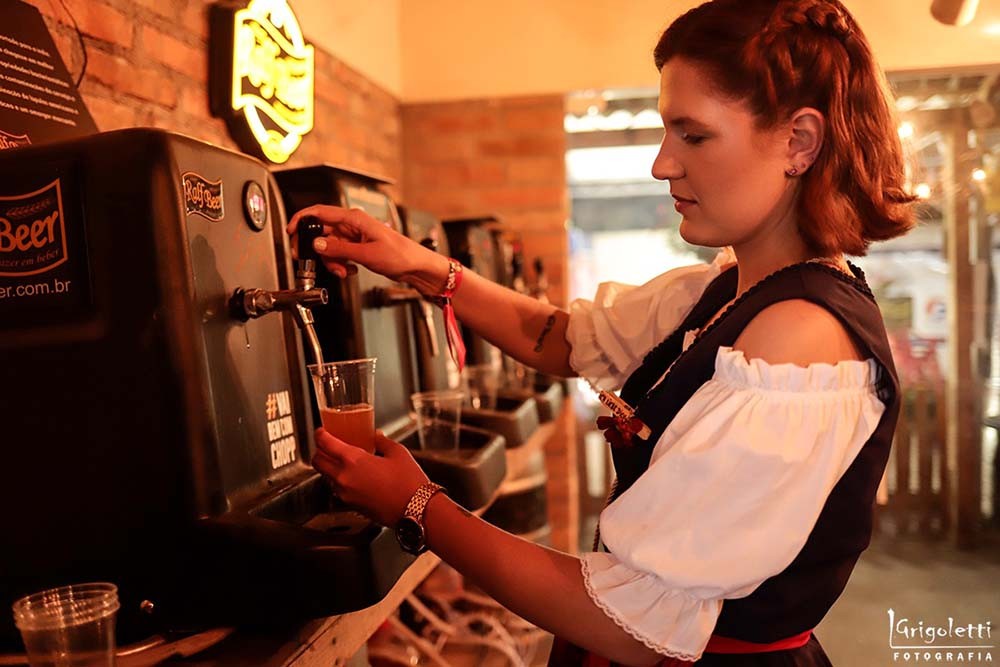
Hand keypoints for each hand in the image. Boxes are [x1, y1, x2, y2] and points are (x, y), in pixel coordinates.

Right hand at [287, 205, 447, 291]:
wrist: (416, 266)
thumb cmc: (401, 255)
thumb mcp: (366, 254)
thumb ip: (339, 250)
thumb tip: (318, 245)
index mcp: (354, 219)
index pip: (320, 212)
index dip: (301, 220)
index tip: (290, 232)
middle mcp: (353, 225)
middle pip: (322, 233)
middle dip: (317, 250)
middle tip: (314, 261)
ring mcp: (354, 236)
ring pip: (330, 246)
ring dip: (331, 261)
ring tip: (342, 270)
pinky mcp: (357, 247)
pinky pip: (339, 253)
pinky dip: (340, 263)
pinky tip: (350, 269)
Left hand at [312, 428, 429, 525]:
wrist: (416, 510)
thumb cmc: (409, 482)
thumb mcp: (398, 453)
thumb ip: (382, 441)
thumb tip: (376, 436)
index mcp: (353, 460)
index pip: (325, 444)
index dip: (320, 435)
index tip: (321, 431)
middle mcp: (344, 478)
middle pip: (318, 462)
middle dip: (319, 452)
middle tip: (327, 446)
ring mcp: (346, 494)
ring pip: (326, 477)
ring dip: (329, 467)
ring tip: (342, 461)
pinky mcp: (351, 505)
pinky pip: (337, 490)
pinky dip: (339, 481)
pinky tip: (354, 477)